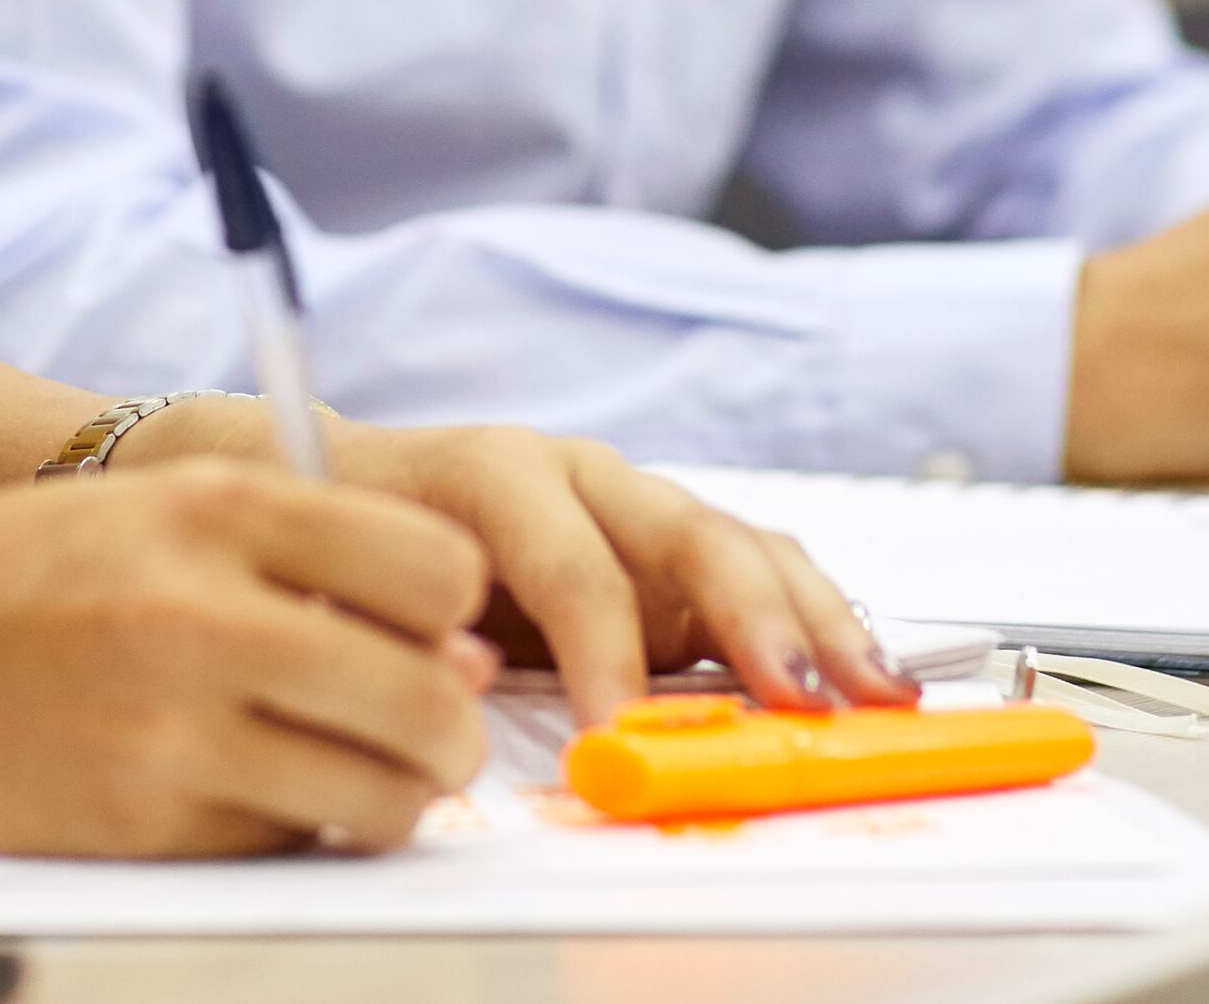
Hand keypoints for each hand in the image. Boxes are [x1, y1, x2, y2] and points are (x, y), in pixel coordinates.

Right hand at [0, 463, 499, 856]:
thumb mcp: (144, 515)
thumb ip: (294, 556)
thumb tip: (456, 650)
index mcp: (217, 507)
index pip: (438, 566)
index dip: (454, 612)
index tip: (431, 631)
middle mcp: (210, 614)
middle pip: (432, 699)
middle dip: (448, 730)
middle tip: (419, 732)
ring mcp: (176, 732)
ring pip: (381, 795)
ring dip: (391, 799)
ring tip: (349, 777)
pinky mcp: (141, 830)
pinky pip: (285, 848)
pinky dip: (292, 836)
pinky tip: (243, 799)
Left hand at [299, 415, 904, 717]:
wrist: (333, 485)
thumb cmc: (343, 543)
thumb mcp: (350, 588)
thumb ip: (409, 637)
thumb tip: (467, 691)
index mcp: (497, 474)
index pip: (570, 565)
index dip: (602, 653)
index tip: (619, 735)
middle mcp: (585, 475)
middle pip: (693, 534)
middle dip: (757, 619)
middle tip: (801, 697)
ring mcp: (638, 506)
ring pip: (746, 547)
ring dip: (818, 621)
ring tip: (875, 689)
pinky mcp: (670, 548)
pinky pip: (758, 572)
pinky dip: (814, 622)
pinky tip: (859, 672)